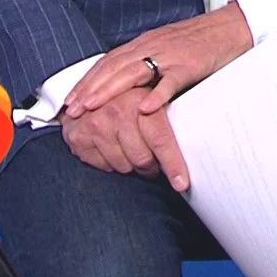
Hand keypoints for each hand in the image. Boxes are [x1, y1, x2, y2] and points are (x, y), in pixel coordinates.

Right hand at [61, 88, 190, 189]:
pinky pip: (103, 167)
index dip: (173, 164)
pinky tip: (113, 150)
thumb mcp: (153, 100)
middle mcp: (116, 111)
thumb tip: (198, 148)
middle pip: (142, 159)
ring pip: (123, 166)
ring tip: (133, 152)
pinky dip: (111, 164)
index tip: (182, 184)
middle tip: (154, 162)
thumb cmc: (130, 99)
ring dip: (131, 166)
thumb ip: (170, 119)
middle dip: (151, 166)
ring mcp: (95, 124)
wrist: (91, 92)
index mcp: (140, 100)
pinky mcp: (78, 138)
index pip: (160, 139)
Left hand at [67, 3, 252, 115]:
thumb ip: (144, 64)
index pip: (107, 62)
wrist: (231, 27)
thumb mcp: (165, 49)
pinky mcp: (190, 65)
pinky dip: (156, 94)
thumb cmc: (199, 42)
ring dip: (110, 91)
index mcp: (144, 44)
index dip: (86, 81)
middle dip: (90, 89)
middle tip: (72, 110)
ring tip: (93, 108)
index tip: (69, 100)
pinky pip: (171, 81)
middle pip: (113, 67)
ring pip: (133, 72)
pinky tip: (143, 109)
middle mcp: (151, 46)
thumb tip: (121, 88)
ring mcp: (170, 55)